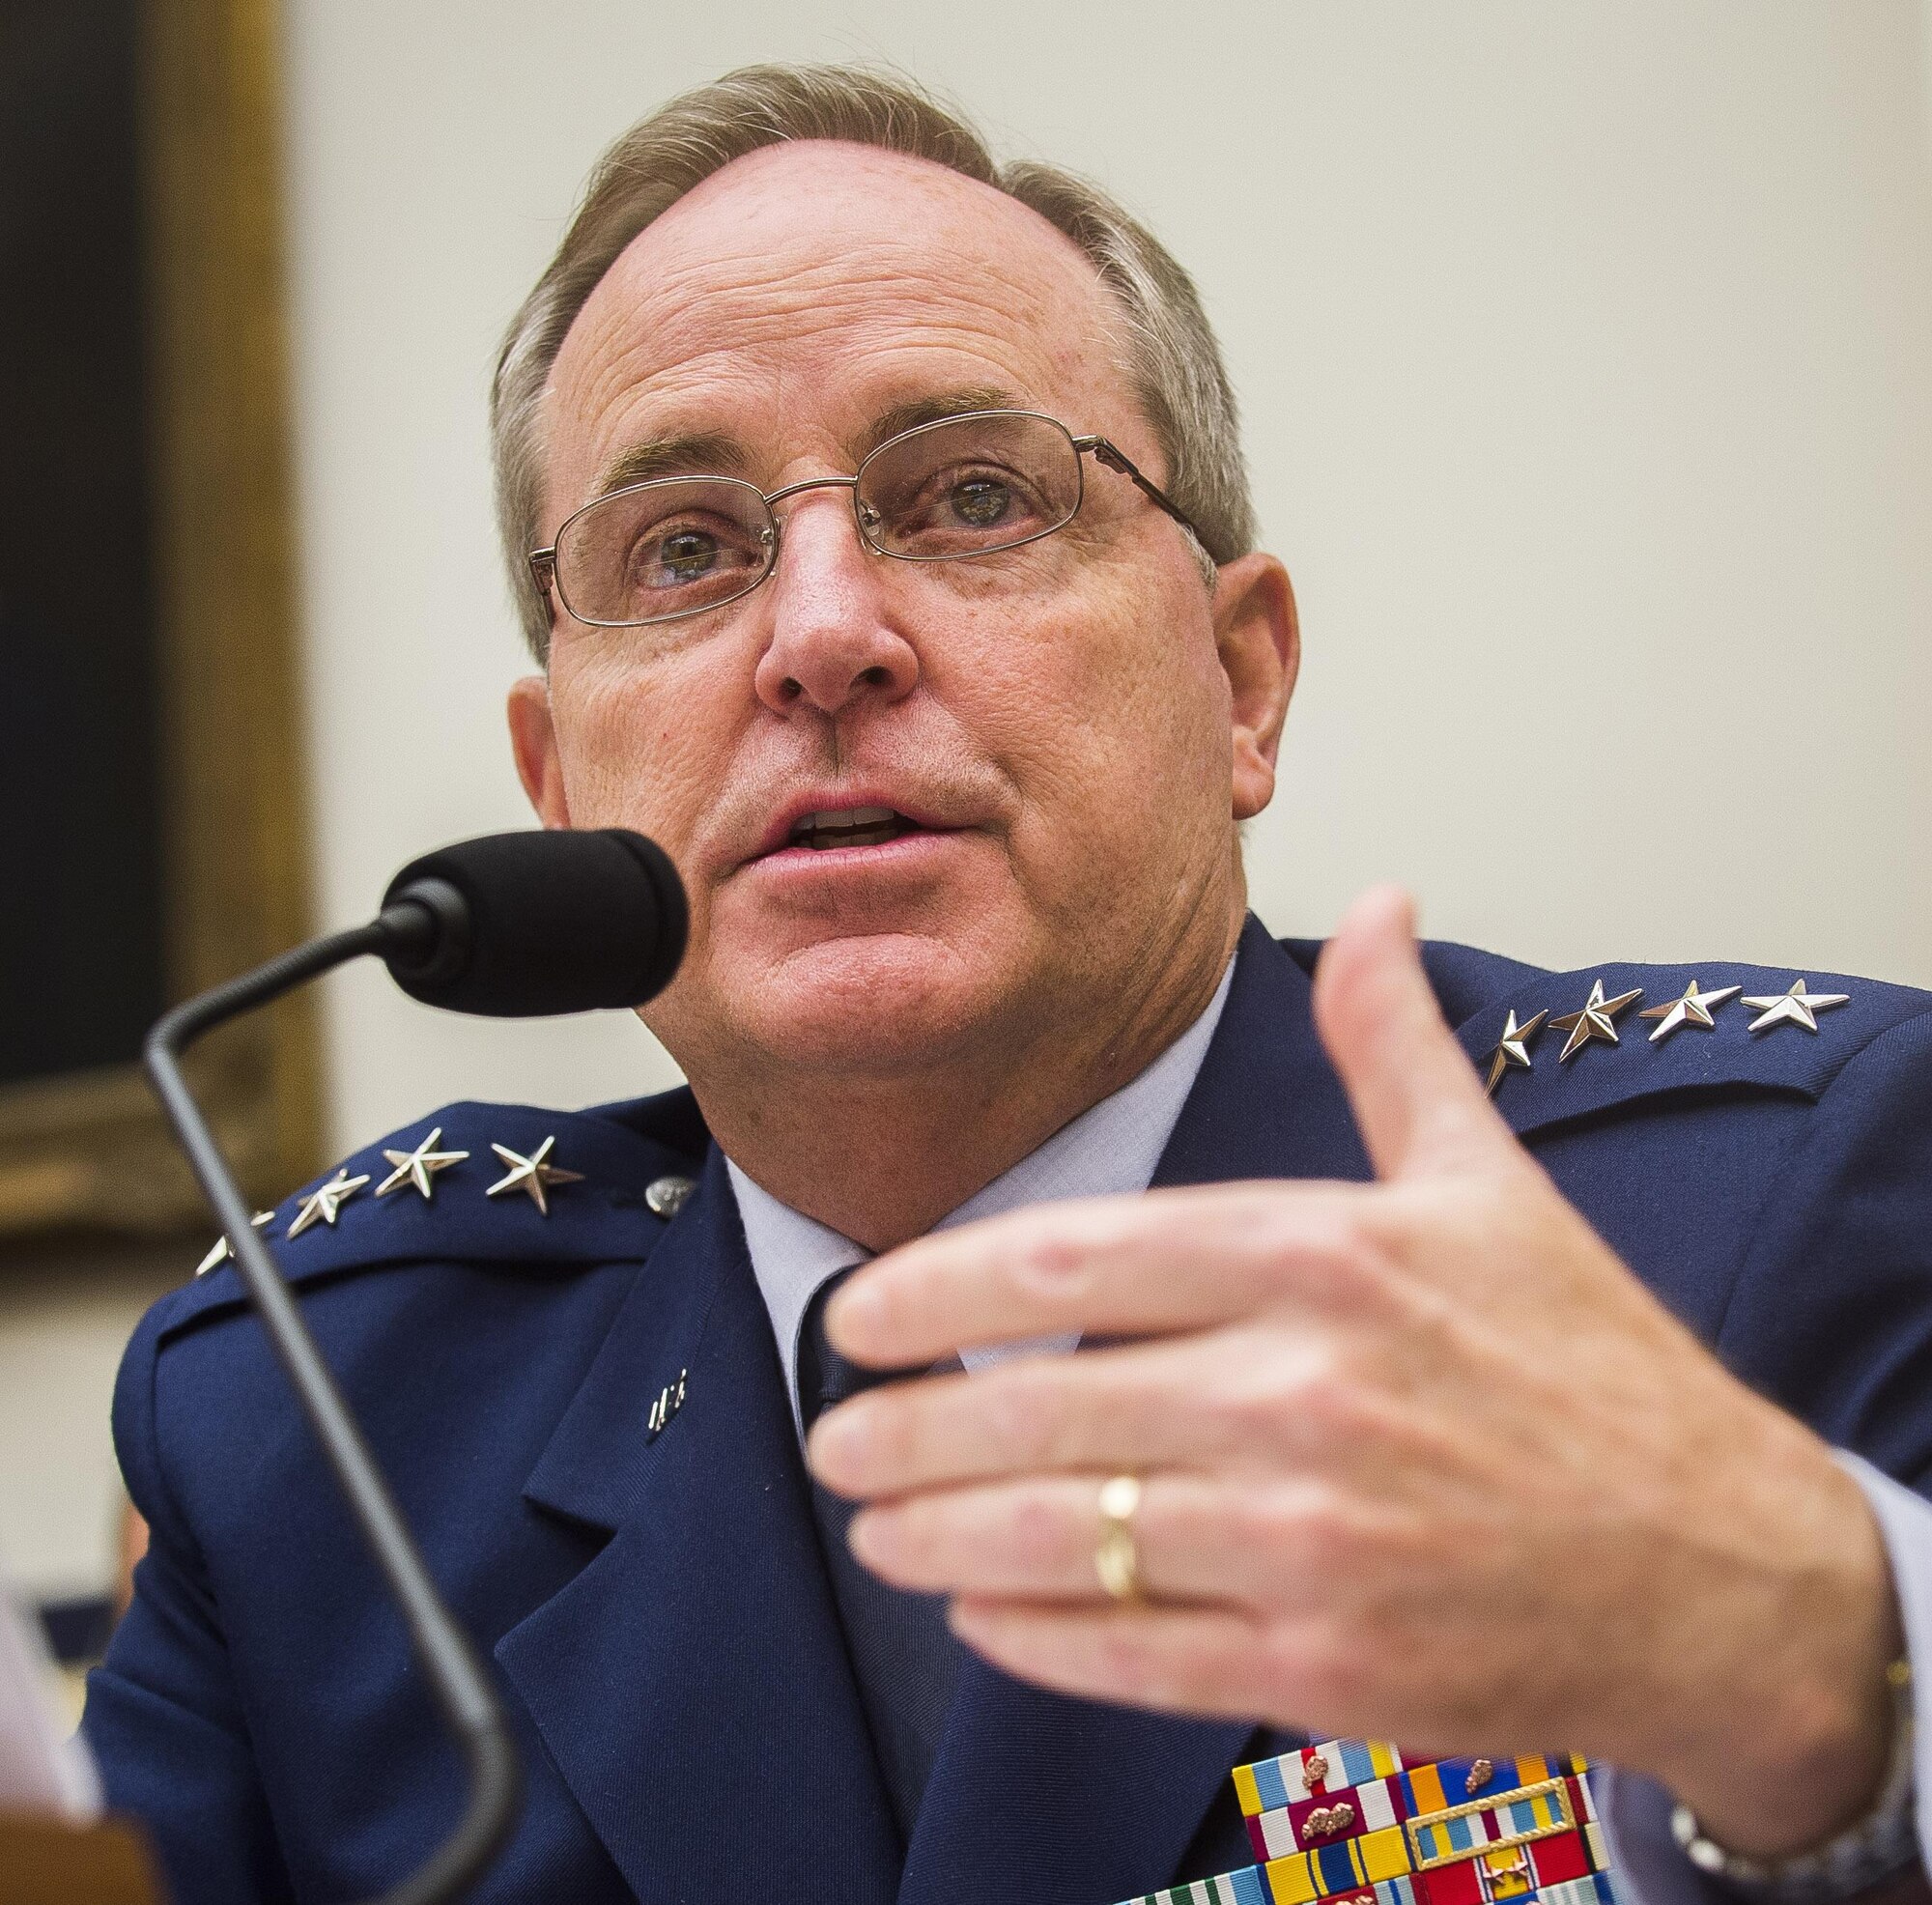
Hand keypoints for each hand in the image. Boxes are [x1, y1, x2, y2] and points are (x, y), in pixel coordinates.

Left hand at [807, 887, 1901, 1856]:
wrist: (1724, 1566)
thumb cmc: (1592, 1369)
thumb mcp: (1490, 1182)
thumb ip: (1395, 1045)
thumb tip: (1379, 904)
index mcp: (1327, 1255)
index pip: (1072, 1255)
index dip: (936, 1290)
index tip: (860, 1314)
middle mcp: (1310, 1390)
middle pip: (1040, 1402)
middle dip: (905, 1431)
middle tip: (835, 1436)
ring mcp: (1316, 1536)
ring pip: (1066, 1534)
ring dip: (939, 1534)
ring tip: (874, 1524)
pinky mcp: (1330, 1662)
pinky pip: (1133, 1650)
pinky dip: (1034, 1637)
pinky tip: (980, 1612)